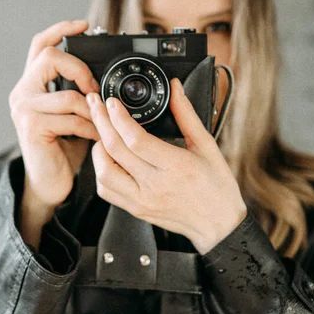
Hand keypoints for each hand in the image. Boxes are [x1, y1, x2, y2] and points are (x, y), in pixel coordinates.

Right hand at [9, 20, 99, 247]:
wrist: (49, 182)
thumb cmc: (63, 147)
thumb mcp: (71, 113)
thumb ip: (78, 92)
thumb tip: (103, 77)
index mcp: (32, 84)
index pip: (39, 44)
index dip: (60, 29)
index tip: (84, 24)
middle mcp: (22, 92)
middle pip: (49, 57)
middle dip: (80, 69)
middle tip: (95, 88)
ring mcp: (24, 109)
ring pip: (68, 94)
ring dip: (92, 110)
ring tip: (101, 123)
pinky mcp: (31, 128)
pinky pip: (71, 118)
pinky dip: (90, 128)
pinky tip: (96, 136)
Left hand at [87, 78, 246, 253]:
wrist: (219, 224)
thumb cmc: (217, 186)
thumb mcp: (207, 146)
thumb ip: (187, 115)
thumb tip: (175, 89)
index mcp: (176, 167)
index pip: (136, 140)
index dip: (119, 117)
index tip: (112, 102)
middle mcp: (155, 186)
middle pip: (114, 151)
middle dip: (100, 122)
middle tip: (95, 105)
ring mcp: (142, 200)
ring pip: (104, 173)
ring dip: (97, 149)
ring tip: (102, 133)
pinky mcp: (136, 209)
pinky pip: (107, 191)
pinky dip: (101, 171)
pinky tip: (108, 158)